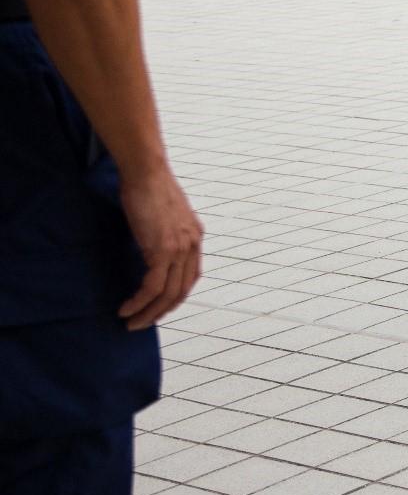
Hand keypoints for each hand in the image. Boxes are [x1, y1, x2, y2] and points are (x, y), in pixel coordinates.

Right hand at [116, 165, 202, 330]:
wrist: (147, 171)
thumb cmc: (149, 186)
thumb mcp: (163, 213)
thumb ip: (163, 231)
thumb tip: (150, 244)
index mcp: (195, 237)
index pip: (190, 277)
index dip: (174, 296)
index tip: (157, 307)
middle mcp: (192, 245)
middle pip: (181, 291)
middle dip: (161, 311)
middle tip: (142, 323)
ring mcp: (180, 248)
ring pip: (167, 294)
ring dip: (148, 313)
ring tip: (131, 323)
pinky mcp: (163, 249)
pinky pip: (152, 286)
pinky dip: (139, 302)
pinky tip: (126, 309)